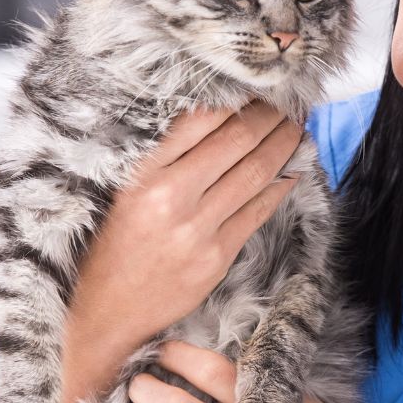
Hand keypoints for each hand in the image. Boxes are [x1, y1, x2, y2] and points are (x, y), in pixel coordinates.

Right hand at [67, 100, 304, 379]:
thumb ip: (163, 159)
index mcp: (141, 174)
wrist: (106, 314)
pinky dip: (280, 187)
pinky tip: (291, 171)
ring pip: (255, 173)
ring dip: (283, 146)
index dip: (234, 99)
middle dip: (268, 117)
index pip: (199, 119)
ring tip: (296, 129)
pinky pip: (259, 212)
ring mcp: (197, 229)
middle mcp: (170, 197)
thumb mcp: (123, 193)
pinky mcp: (217, 257)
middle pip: (236, 141)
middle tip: (285, 103)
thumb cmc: (112, 249)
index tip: (253, 89)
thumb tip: (214, 119)